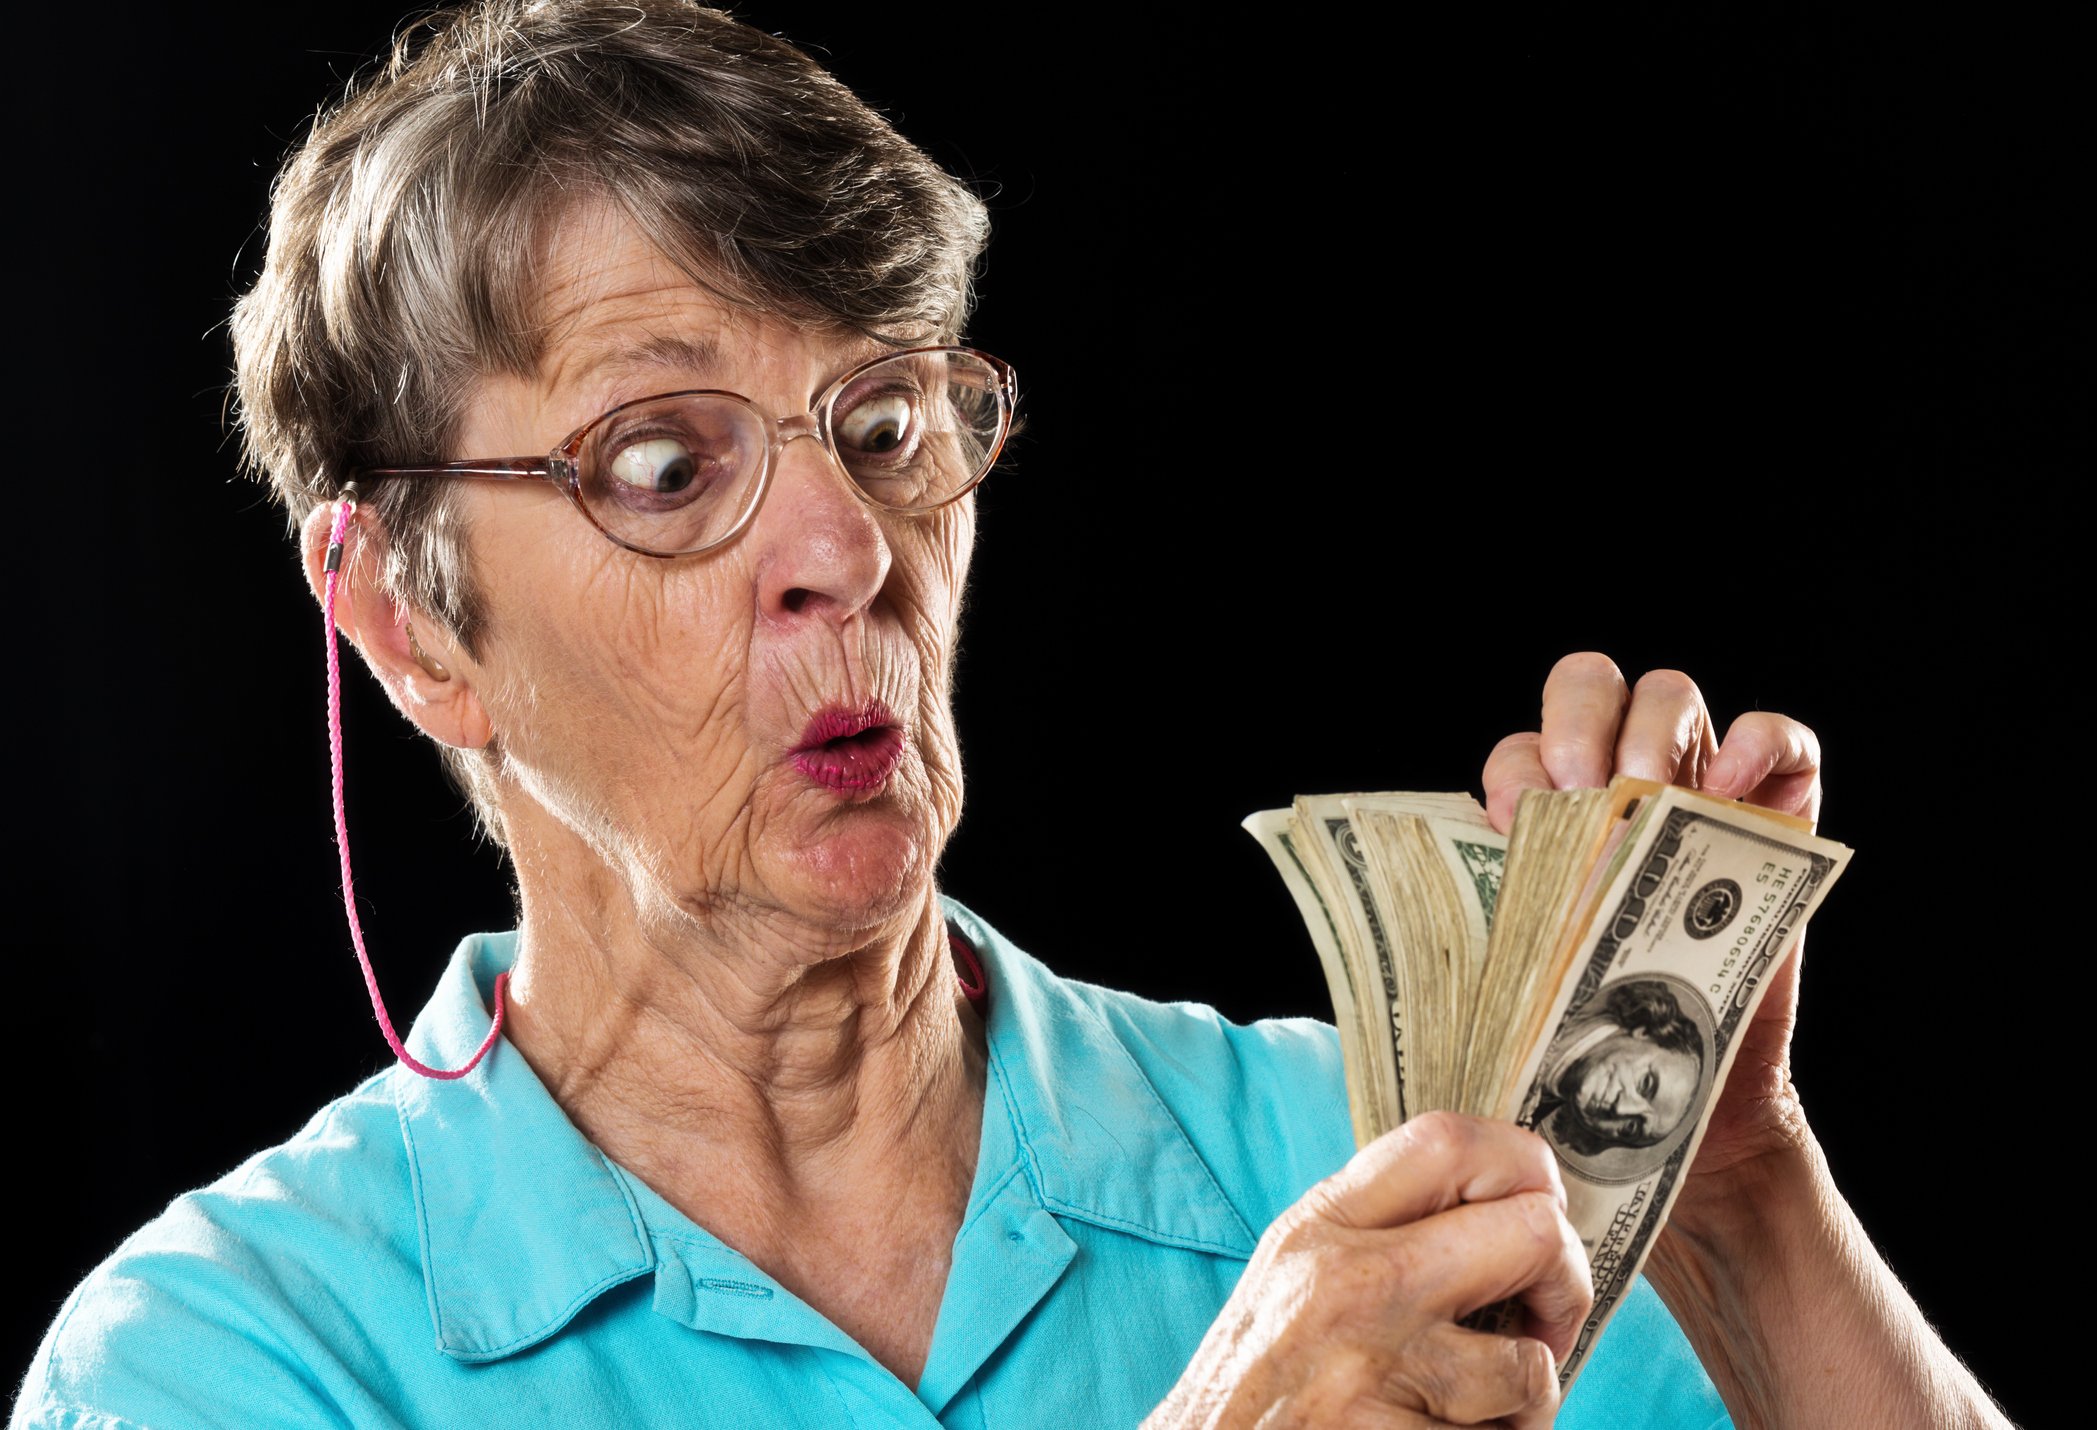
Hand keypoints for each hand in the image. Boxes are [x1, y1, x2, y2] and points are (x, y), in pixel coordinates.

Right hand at [1147, 1113, 1590, 1428]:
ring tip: (1470, 1410)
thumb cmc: (1258, 1378)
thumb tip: (1504, 1198)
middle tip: (1547, 1321)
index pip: (1448, 1141)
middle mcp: (1352, 1287)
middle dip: (1566, 1282)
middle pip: (1530, 1231)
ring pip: (1531, 1370)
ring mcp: (1378, 1375)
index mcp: (1323, 1227)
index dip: (1524, 1163)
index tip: (1541, 1207)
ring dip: (1524, 1404)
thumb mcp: (1295, 1269)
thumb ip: (1377, 1225)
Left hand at [1479, 652, 1823, 1181]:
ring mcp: (1697, 792)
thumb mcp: (1520, 979)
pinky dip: (1762, 742)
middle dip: (1579, 719)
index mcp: (1545, 820)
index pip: (1521, 751)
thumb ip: (1487, 930)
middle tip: (1583, 785)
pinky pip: (1784, 745)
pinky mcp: (1775, 815)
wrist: (1688, 1103)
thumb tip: (1429, 910)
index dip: (1515, 769)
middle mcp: (1616, 788)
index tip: (1513, 818)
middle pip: (1591, 687)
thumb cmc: (1589, 1040)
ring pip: (1672, 697)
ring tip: (1646, 792)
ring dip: (1654, 728)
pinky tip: (1732, 778)